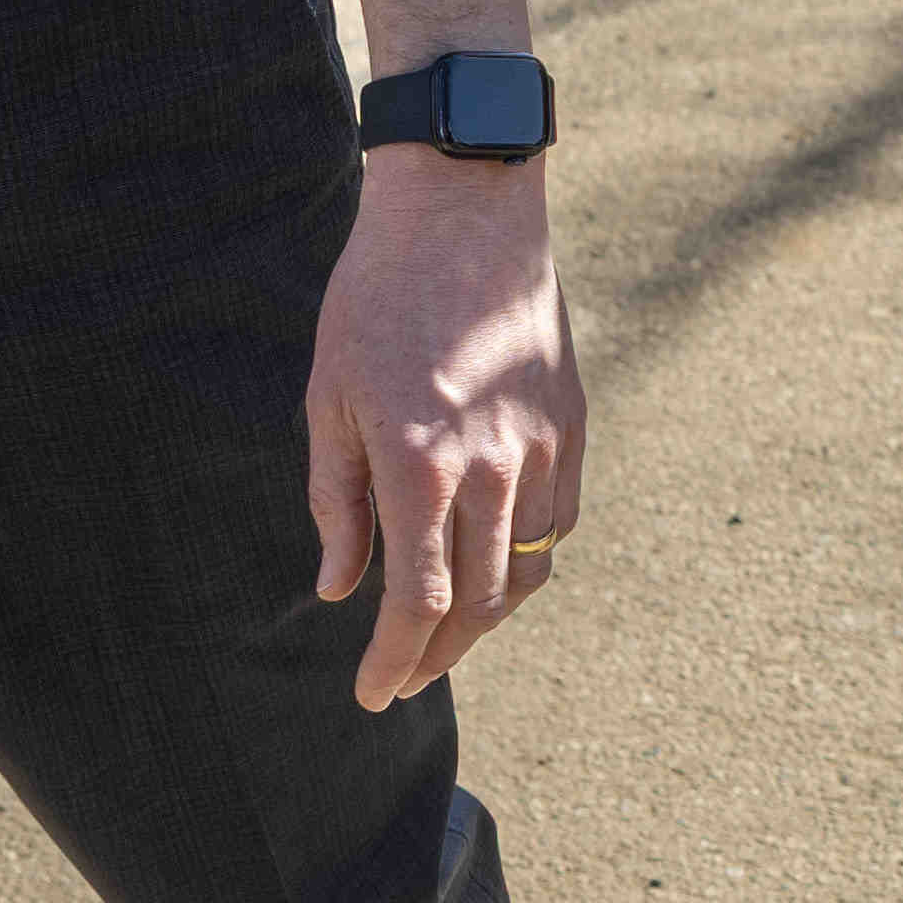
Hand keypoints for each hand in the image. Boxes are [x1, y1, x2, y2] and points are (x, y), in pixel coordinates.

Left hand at [305, 149, 583, 713]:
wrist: (464, 209)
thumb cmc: (377, 297)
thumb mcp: (330, 398)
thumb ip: (337, 502)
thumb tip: (338, 590)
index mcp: (419, 464)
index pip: (418, 602)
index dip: (395, 662)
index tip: (373, 692)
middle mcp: (492, 467)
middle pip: (477, 605)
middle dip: (436, 657)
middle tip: (403, 679)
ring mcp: (542, 447)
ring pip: (526, 573)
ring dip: (486, 621)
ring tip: (447, 636)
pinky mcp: (572, 424)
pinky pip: (559, 523)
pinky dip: (527, 562)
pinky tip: (495, 569)